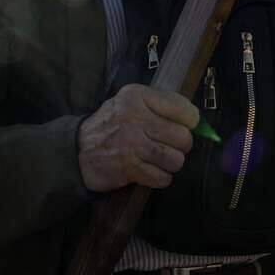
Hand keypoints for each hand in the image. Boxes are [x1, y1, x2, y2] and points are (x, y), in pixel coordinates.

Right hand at [76, 84, 197, 191]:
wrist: (78, 150)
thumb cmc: (112, 125)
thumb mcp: (129, 102)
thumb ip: (160, 104)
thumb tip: (196, 120)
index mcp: (136, 96)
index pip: (183, 109)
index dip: (189, 121)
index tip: (182, 125)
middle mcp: (134, 117)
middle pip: (183, 137)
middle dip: (180, 145)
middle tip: (168, 145)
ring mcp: (131, 144)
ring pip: (176, 159)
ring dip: (171, 163)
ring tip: (158, 159)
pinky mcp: (129, 167)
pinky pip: (163, 178)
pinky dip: (160, 177)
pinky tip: (150, 171)